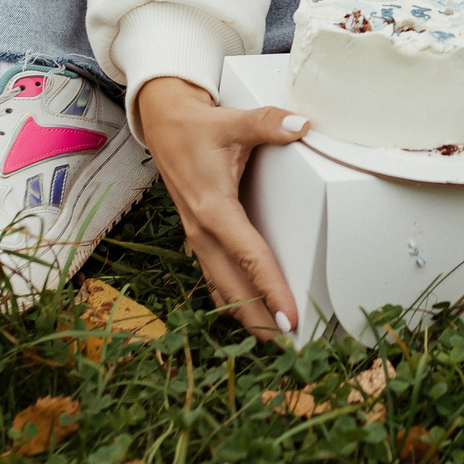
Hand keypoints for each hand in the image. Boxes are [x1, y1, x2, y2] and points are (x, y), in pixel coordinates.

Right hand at [134, 76, 308, 338]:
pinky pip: (215, 277)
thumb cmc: (199, 128)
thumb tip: (299, 126)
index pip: (249, 256)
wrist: (164, 126)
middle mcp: (202, 230)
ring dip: (245, 313)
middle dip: (260, 316)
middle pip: (233, 286)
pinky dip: (231, 299)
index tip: (290, 314)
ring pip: (221, 287)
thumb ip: (267, 123)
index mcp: (213, 208)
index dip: (271, 287)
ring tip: (273, 337)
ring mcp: (198, 237)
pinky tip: (246, 313)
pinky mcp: (199, 237)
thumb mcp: (233, 121)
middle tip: (290, 342)